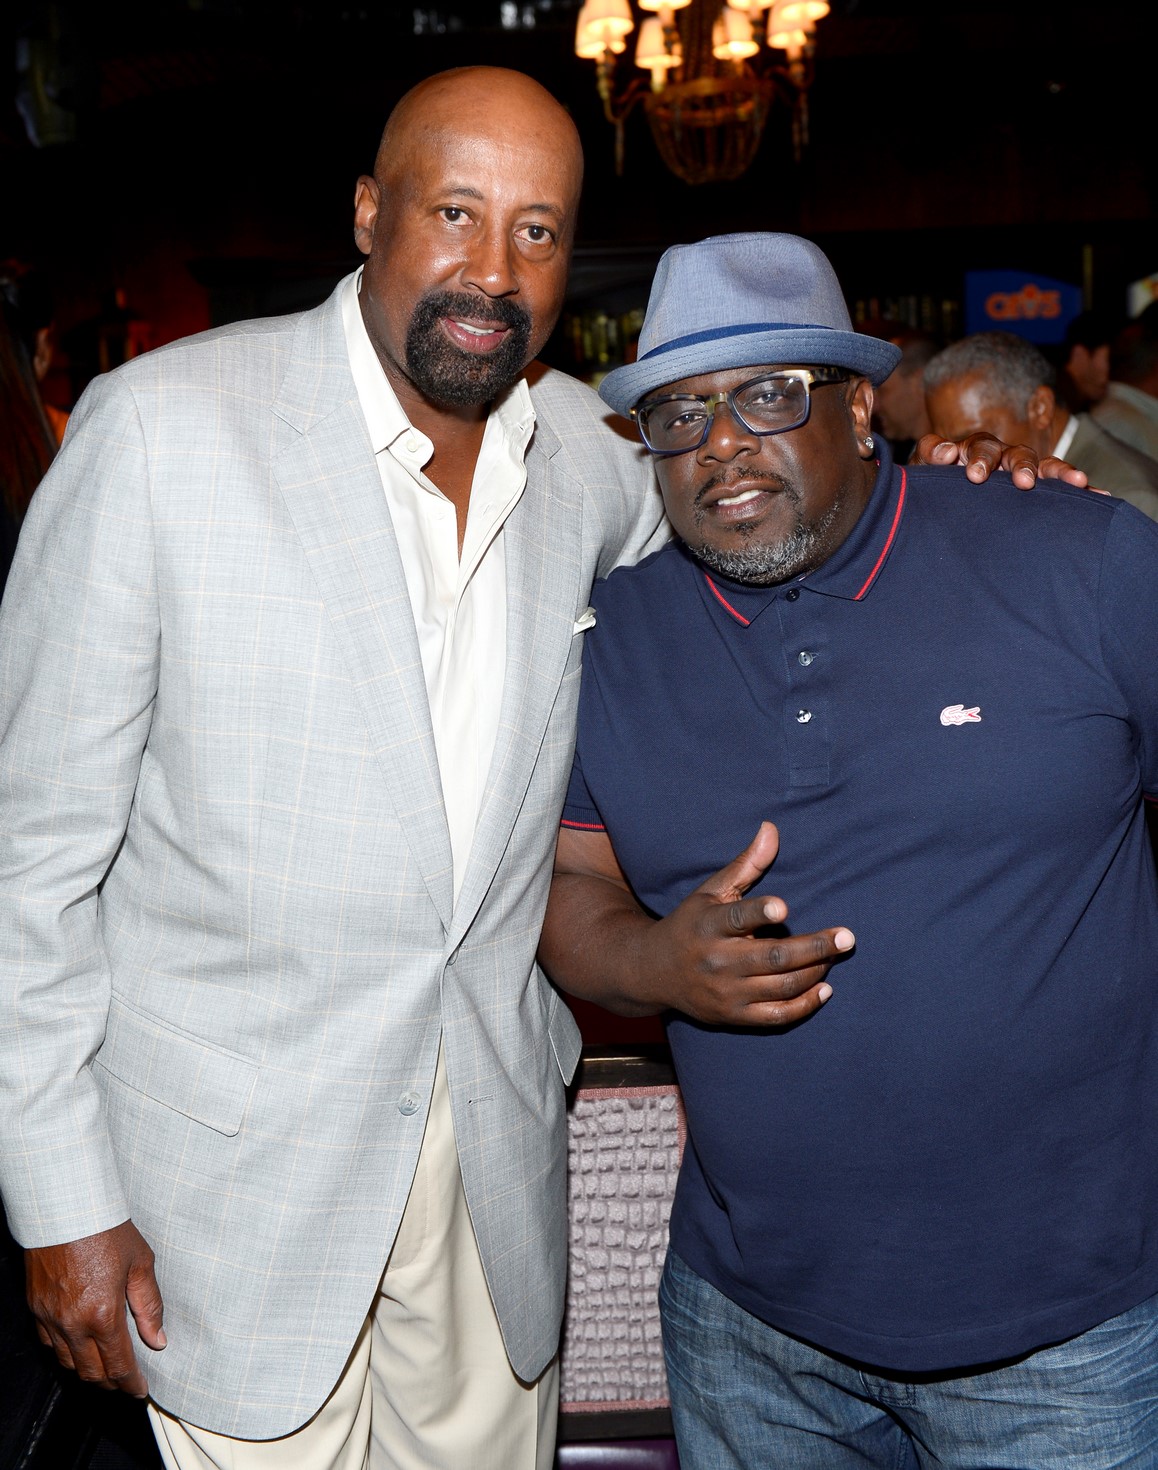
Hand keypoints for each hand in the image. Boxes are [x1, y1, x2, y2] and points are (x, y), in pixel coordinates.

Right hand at [25, 1219, 165, 1395]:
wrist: (66, 1208)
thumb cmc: (106, 1230)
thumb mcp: (140, 1263)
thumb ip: (150, 1305)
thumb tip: (158, 1338)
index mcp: (103, 1314)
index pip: (118, 1365)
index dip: (130, 1383)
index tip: (139, 1390)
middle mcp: (73, 1323)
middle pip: (92, 1372)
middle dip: (111, 1382)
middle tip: (125, 1381)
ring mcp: (51, 1318)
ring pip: (68, 1362)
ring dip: (88, 1370)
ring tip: (105, 1366)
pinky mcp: (36, 1308)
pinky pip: (50, 1343)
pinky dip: (66, 1352)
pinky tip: (80, 1345)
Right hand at [641, 821, 853, 1025]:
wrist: (653, 972)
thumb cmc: (692, 923)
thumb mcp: (711, 891)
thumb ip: (745, 864)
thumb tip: (772, 828)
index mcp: (709, 924)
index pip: (737, 918)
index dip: (760, 913)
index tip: (784, 907)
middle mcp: (716, 960)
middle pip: (772, 957)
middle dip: (813, 947)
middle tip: (848, 937)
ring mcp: (725, 992)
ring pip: (780, 986)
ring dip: (815, 971)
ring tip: (835, 954)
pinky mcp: (733, 1015)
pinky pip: (776, 1016)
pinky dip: (804, 1005)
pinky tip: (824, 989)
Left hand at [910, 432, 1089, 488]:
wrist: (943, 502)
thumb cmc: (934, 484)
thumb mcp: (924, 470)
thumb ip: (930, 454)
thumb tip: (946, 452)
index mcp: (972, 451)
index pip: (978, 447)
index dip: (976, 456)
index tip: (972, 473)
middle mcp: (1001, 457)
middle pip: (1015, 453)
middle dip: (1021, 466)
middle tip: (1022, 483)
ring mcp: (1020, 471)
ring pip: (1043, 465)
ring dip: (1058, 472)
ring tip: (1077, 481)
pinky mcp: (1036, 489)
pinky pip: (1060, 485)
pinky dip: (1078, 488)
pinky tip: (1098, 494)